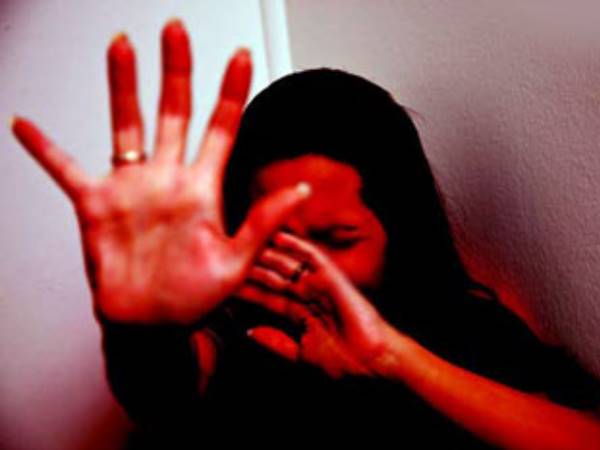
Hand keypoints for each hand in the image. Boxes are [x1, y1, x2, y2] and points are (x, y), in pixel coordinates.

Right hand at [11, 20, 309, 325]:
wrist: (153, 326)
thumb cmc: (194, 300)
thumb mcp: (237, 263)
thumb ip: (263, 221)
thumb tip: (301, 188)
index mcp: (203, 189)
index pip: (221, 128)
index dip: (231, 90)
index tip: (240, 56)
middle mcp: (168, 180)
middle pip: (173, 112)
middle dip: (176, 70)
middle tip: (176, 31)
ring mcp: (132, 189)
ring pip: (126, 126)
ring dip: (123, 87)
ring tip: (122, 47)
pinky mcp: (96, 206)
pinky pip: (65, 170)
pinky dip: (45, 149)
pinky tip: (26, 125)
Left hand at [235, 231, 398, 378]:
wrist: (373, 362)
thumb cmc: (345, 362)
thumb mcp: (300, 354)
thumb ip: (276, 342)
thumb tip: (249, 333)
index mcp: (300, 311)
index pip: (268, 296)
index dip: (248, 288)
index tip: (224, 281)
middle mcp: (308, 294)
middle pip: (275, 275)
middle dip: (252, 266)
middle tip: (226, 252)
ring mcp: (320, 284)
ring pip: (289, 263)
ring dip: (268, 251)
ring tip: (246, 236)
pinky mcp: (333, 279)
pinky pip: (313, 258)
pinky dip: (296, 246)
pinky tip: (279, 235)